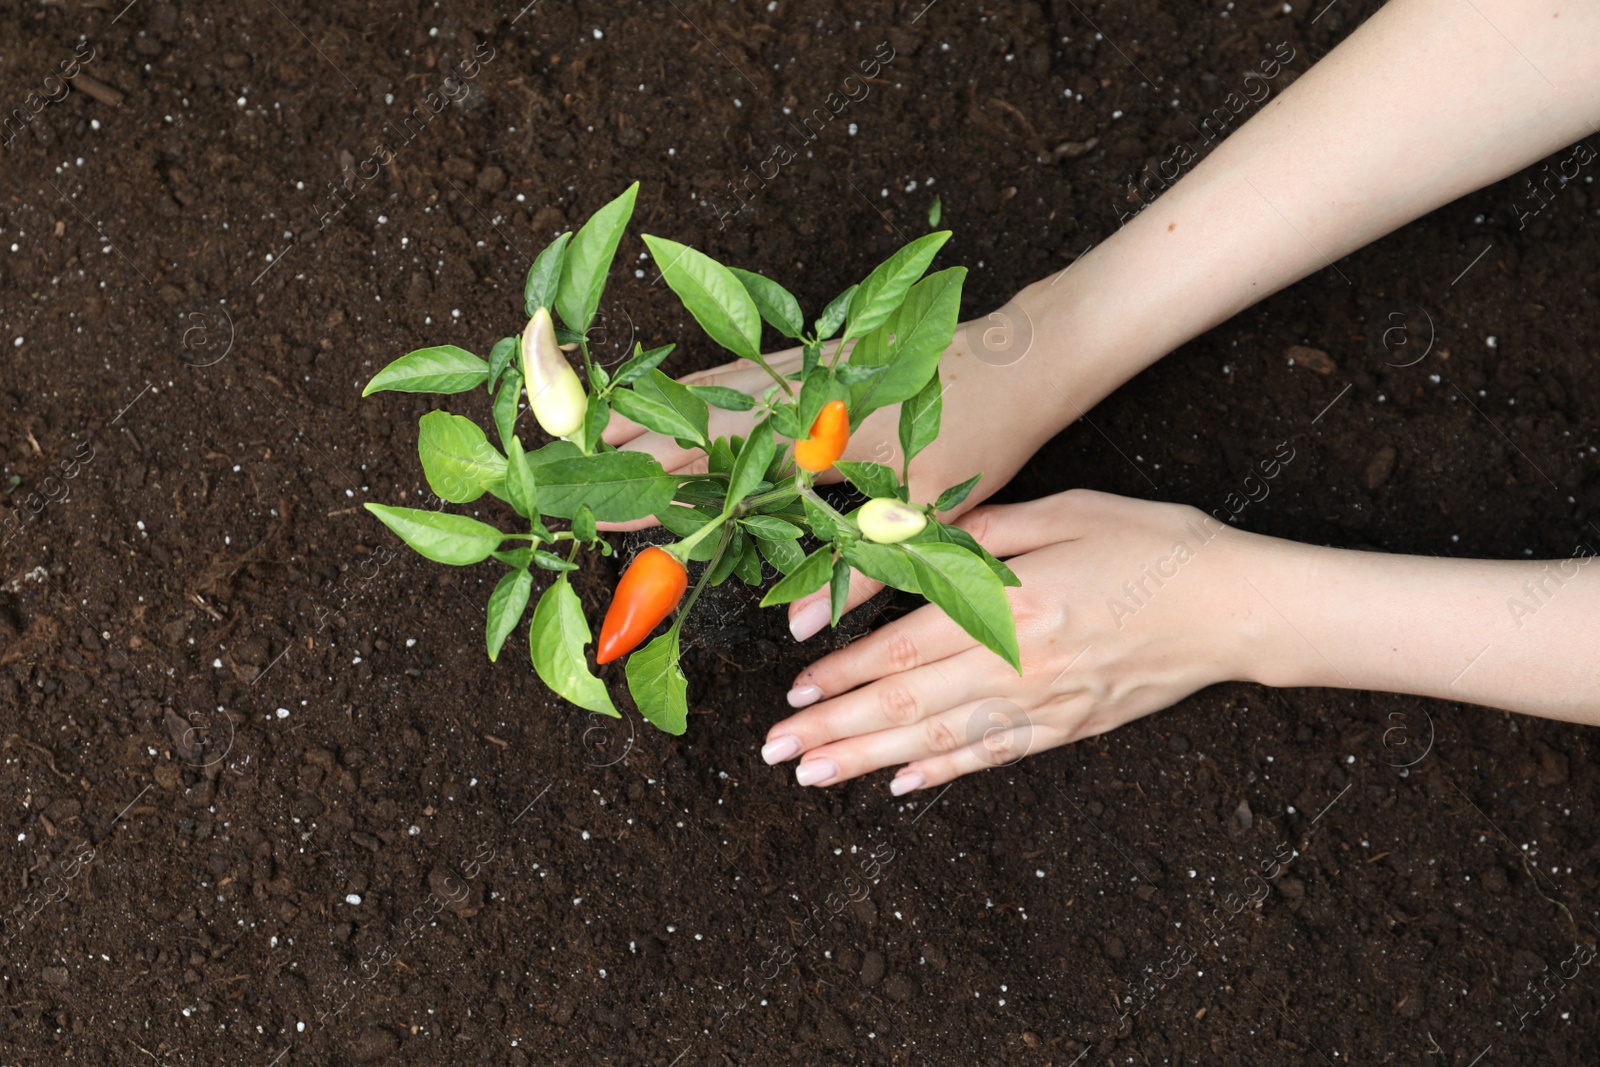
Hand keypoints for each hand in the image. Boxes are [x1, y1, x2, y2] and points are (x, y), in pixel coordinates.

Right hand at [601, 312, 1069, 629]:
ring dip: (633, 417)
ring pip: (691, 394)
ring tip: (573, 434)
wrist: (1020, 356)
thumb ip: (857, 570)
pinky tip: (651, 399)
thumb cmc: (978, 432)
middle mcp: (787, 399)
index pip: (706, 472)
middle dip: (612, 454)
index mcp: (809, 439)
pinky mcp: (804, 362)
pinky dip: (677, 391)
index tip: (593, 519)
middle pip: (680, 427)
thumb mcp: (923, 512)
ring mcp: (791, 374)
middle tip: (548, 474)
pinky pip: (724, 376)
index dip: (647, 499)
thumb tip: (800, 628)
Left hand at [758, 490, 1291, 792]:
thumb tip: (916, 545)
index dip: (844, 674)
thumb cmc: (1154, 544)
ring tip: (815, 776)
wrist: (1239, 606)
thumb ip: (987, 532)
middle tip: (777, 751)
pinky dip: (944, 772)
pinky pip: (995, 755)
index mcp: (1012, 606)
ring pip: (940, 740)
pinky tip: (903, 785)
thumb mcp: (1067, 511)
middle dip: (835, 729)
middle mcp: (1019, 664)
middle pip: (907, 705)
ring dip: (870, 761)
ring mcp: (1046, 703)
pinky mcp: (1072, 725)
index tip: (795, 691)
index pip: (905, 648)